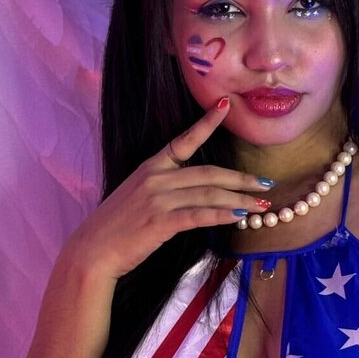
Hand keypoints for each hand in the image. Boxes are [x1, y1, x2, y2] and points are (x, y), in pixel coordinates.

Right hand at [62, 96, 271, 279]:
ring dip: (240, 200)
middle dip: (242, 179)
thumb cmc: (115, 227)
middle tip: (266, 183)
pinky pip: (199, 215)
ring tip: (261, 205)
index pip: (184, 139)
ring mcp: (158, 199)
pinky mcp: (160, 222)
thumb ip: (163, 189)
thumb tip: (195, 193)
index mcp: (150, 167)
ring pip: (209, 194)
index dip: (206, 122)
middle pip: (209, 173)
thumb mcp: (136, 197)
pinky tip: (238, 218)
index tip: (225, 105)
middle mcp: (156, 178)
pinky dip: (221, 216)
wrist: (91, 252)